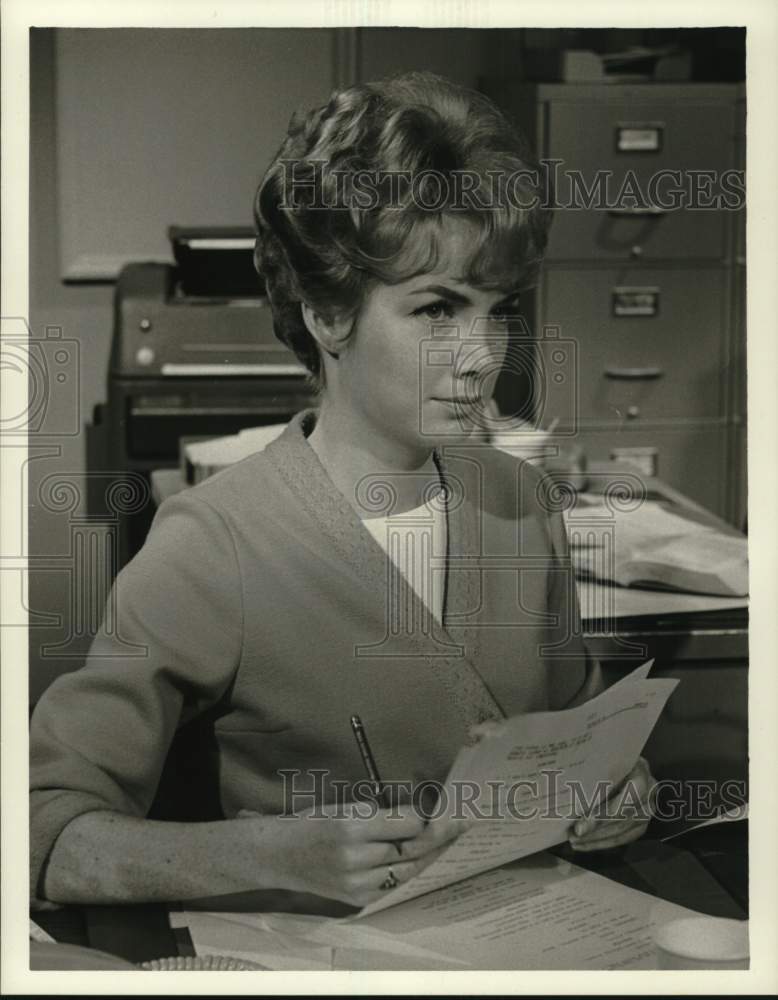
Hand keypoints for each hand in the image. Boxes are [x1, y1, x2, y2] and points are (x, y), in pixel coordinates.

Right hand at [238, 803, 463, 907]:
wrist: (279, 856)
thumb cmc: (312, 822)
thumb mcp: (344, 807)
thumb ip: (380, 813)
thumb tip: (419, 813)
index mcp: (352, 825)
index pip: (407, 823)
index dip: (429, 817)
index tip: (447, 810)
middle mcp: (356, 857)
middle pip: (412, 848)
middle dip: (439, 836)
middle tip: (463, 824)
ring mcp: (356, 883)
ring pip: (408, 869)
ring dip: (430, 856)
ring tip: (450, 842)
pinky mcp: (356, 899)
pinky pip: (394, 885)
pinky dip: (410, 872)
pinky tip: (424, 861)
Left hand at [568, 756, 656, 852]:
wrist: (629, 761)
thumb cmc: (613, 755)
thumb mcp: (608, 756)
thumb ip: (595, 768)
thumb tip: (567, 781)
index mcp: (641, 774)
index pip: (624, 800)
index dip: (602, 816)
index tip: (580, 827)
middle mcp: (650, 794)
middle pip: (622, 818)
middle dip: (596, 830)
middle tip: (573, 836)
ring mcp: (649, 810)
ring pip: (623, 831)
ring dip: (597, 839)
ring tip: (574, 842)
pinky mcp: (643, 823)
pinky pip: (625, 838)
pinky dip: (604, 843)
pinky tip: (586, 844)